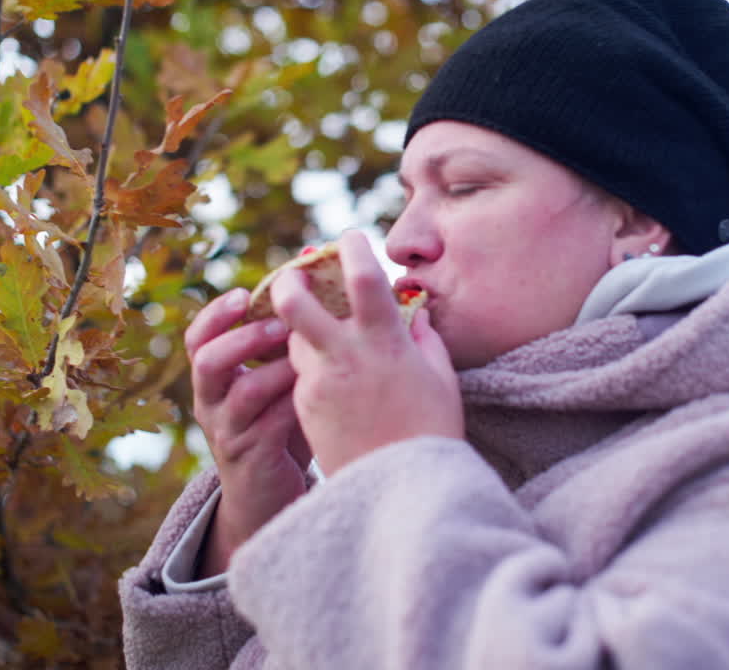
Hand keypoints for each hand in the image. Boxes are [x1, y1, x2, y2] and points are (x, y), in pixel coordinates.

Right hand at [184, 288, 311, 576]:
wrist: (274, 493)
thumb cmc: (282, 420)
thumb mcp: (281, 374)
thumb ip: (290, 329)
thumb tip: (312, 260)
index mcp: (216, 375)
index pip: (198, 336)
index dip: (216, 313)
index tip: (243, 293)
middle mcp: (212, 401)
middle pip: (205, 360)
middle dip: (241, 336)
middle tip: (279, 321)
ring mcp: (228, 431)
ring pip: (236, 392)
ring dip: (269, 368)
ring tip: (300, 355)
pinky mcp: (252, 457)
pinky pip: (267, 424)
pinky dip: (292, 402)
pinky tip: (318, 389)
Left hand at [272, 231, 462, 474]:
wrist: (399, 491)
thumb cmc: (432, 434)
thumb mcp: (441, 380)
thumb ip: (425, 341)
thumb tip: (416, 314)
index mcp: (383, 343)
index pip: (361, 278)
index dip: (352, 250)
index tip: (349, 238)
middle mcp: (344, 357)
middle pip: (294, 303)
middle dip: (288, 282)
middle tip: (293, 275)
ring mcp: (318, 384)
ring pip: (294, 341)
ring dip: (303, 331)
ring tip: (320, 332)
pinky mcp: (304, 410)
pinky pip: (302, 376)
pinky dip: (313, 369)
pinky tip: (333, 379)